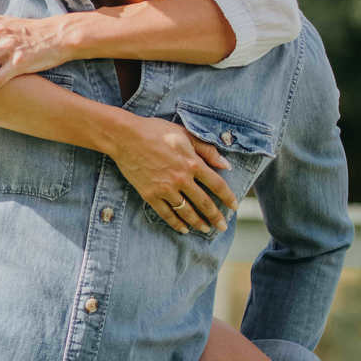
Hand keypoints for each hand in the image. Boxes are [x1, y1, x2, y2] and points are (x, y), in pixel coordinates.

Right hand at [112, 115, 236, 234]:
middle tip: (223, 226)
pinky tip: (183, 229)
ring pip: (186, 212)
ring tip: (205, 229)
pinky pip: (166, 214)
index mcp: (192, 163)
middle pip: (204, 203)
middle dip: (216, 217)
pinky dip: (176, 223)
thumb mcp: (184, 134)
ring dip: (198, 223)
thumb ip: (207, 150)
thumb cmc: (155, 131)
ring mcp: (165, 189)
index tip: (234, 207)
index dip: (228, 197)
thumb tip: (226, 164)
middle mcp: (181, 179)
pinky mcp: (150, 195)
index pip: (217, 185)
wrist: (125, 137)